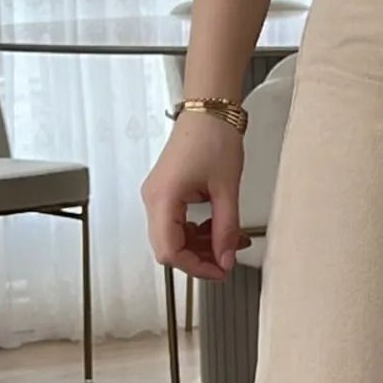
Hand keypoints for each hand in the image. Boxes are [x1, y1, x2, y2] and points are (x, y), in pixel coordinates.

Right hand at [142, 112, 252, 281]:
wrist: (209, 111)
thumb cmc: (213, 137)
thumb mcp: (227, 189)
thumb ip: (226, 229)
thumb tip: (226, 259)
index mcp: (163, 198)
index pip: (170, 251)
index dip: (195, 268)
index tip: (220, 271)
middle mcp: (154, 199)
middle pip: (169, 249)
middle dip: (199, 259)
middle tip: (226, 261)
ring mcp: (158, 196)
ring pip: (174, 239)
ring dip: (202, 247)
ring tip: (229, 242)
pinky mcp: (167, 194)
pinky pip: (178, 225)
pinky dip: (198, 233)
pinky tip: (218, 229)